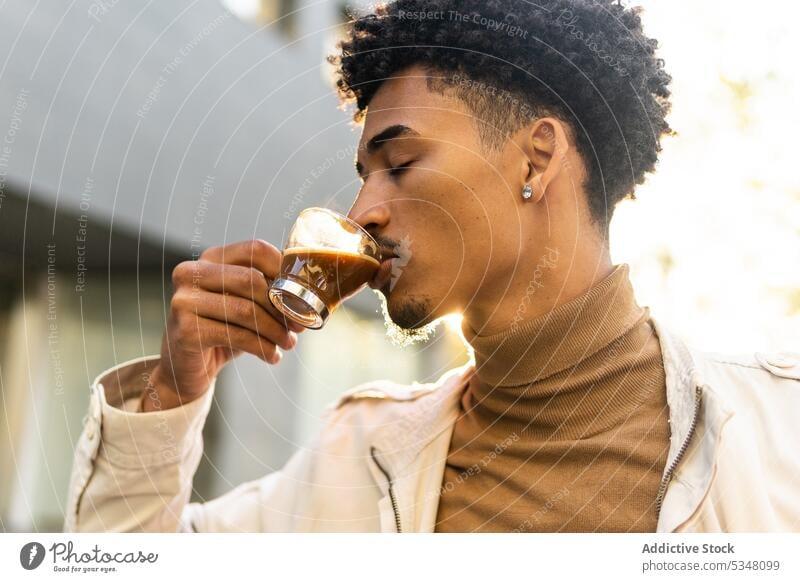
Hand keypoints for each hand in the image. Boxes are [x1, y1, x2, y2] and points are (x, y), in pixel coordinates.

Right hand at [142, 240, 304, 411]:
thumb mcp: (246, 304)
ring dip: (275, 330)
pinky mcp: (185, 328)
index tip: (301, 296)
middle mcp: (191, 272)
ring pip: (246, 310)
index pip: (256, 249)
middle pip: (252, 280)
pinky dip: (262, 347)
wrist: (186, 367)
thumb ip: (270, 292)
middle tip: (298, 326)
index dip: (284, 271)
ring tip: (288, 344)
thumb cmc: (223, 329)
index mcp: (210, 257)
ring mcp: (184, 300)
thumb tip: (309, 298)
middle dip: (281, 306)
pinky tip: (273, 356)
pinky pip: (236, 335)